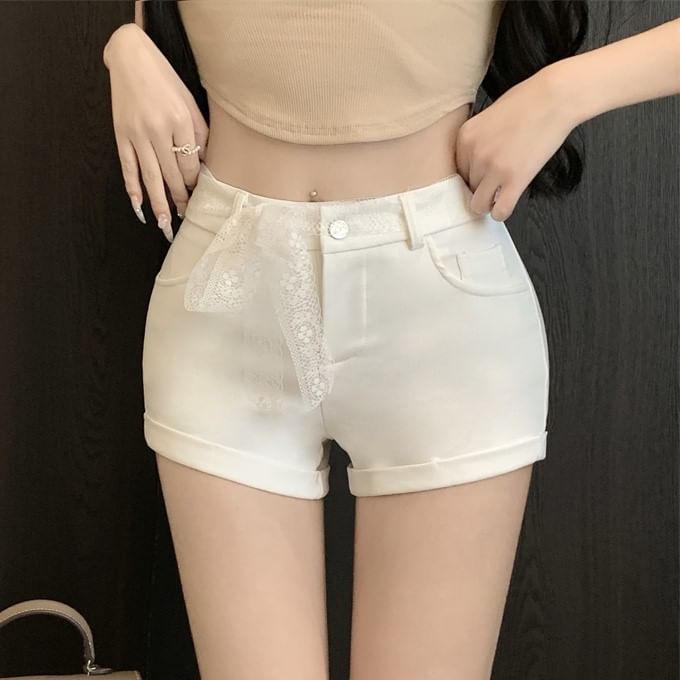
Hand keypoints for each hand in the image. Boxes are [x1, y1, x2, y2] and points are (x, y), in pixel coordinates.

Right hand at [103, 23, 209, 241]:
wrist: (131, 57)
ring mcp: (137, 133)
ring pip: (150, 177)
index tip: (196, 195)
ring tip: (165, 224)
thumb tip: (203, 165)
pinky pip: (128, 167)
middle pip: (171, 175)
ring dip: (159, 203)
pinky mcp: (121, 134)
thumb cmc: (166, 81)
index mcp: (180, 121)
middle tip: (185, 216)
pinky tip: (139, 207)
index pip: (189, 165)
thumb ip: (200, 133)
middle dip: (179, 199)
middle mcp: (158, 130)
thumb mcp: (190, 102)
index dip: (194, 184)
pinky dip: (133, 189)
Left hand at [454, 66, 575, 221]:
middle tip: (497, 181)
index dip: (472, 175)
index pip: (458, 171)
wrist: (555, 96)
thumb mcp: (489, 116)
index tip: (483, 175)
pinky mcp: (514, 180)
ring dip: (490, 202)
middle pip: (469, 187)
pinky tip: (507, 204)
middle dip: (482, 187)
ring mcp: (493, 169)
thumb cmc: (528, 101)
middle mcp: (475, 154)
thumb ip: (478, 140)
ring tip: (501, 195)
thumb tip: (475, 164)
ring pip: (479, 204)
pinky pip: (499, 211)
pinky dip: (501, 213)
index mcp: (465, 137)